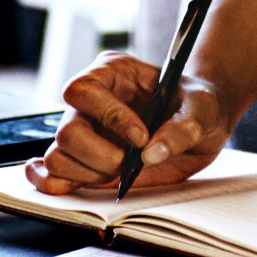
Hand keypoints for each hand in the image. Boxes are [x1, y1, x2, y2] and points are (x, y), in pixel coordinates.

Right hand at [26, 51, 230, 195]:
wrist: (202, 127)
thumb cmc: (199, 105)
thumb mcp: (204, 108)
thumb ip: (183, 127)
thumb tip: (151, 153)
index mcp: (112, 72)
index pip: (83, 91)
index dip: (109, 117)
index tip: (141, 138)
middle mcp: (90, 102)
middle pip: (67, 131)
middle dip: (101, 156)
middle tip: (132, 162)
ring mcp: (84, 132)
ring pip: (58, 157)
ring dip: (90, 174)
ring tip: (122, 172)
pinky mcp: (85, 161)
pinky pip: (52, 174)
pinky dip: (57, 184)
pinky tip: (77, 184)